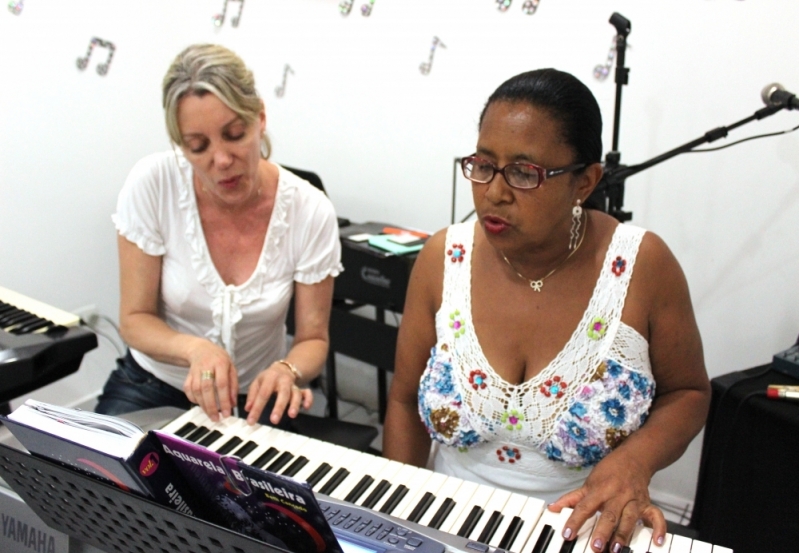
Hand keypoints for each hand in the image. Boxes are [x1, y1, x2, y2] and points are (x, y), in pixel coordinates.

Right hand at [183, 340, 238, 421]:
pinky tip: (200, 404)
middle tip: (216, 418)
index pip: (222, 384)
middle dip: (211, 406)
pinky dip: (193, 399)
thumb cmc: (219, 360)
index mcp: (221, 363)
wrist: (201, 349)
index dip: (224, 400)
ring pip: (196, 390)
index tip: (227, 413)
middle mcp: (207, 366)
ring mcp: (195, 371)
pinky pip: (188, 389)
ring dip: (203, 405)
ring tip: (210, 415)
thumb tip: (233, 403)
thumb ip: (233, 385)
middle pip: (207, 388)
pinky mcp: (187, 375)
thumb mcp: (231, 368)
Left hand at [245, 362, 313, 424]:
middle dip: (279, 407)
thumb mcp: (257, 382)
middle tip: (274, 420)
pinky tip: (306, 407)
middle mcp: (283, 381)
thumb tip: (248, 409)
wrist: (283, 368)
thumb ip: (252, 395)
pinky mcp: (301, 389)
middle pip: (282, 394)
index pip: (263, 394)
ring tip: (292, 415)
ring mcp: (293, 385)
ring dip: (295, 404)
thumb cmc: (268, 378)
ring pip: (296, 394)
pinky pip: (307, 393)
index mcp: (270, 378)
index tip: (251, 421)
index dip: (257, 408)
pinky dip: (309, 399)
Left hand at [549, 453, 666, 552]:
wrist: (634, 458)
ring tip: (616, 548)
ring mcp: (633, 500)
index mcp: (600, 490)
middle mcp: (617, 495)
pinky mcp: (647, 504)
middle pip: (609, 514)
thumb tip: (553, 508)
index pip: (584, 507)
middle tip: (596, 547)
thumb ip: (571, 498)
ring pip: (629, 518)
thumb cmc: (609, 472)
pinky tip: (656, 541)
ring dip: (624, 534)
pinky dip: (658, 528)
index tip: (568, 534)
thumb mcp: (588, 483)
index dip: (575, 520)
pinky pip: (656, 516)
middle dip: (602, 531)